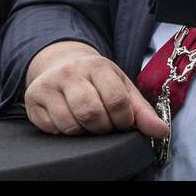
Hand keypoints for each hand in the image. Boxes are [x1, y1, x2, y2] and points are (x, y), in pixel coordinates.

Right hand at [24, 41, 168, 136]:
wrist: (59, 63)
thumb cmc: (95, 80)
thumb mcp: (120, 86)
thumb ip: (141, 110)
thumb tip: (161, 132)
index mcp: (97, 66)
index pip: (116, 100)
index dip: (123, 120)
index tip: (122, 122)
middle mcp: (71, 72)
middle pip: (92, 114)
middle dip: (103, 127)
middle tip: (104, 124)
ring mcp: (49, 85)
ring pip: (71, 125)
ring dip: (84, 132)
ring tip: (87, 123)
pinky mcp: (33, 99)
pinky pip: (53, 129)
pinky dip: (64, 132)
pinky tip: (68, 120)